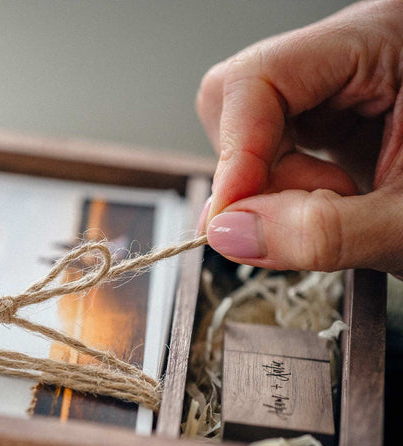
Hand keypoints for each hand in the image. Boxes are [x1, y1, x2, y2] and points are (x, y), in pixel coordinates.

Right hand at [196, 0, 402, 276]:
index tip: (233, 219)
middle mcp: (352, 50)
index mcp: (387, 38)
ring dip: (268, 188)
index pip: (263, 77)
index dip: (236, 153)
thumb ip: (325, 232)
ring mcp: (336, 83)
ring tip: (335, 208)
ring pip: (244, 129)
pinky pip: (267, 150)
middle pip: (241, 98)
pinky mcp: (328, 115)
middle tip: (294, 220)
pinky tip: (330, 202)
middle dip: (253, 172)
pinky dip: (282, 192)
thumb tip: (231, 234)